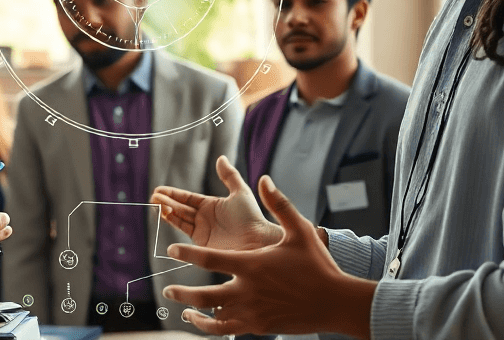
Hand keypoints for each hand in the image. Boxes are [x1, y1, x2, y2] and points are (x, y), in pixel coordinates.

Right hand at [150, 155, 282, 251]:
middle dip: (166, 202)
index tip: (159, 190)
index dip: (173, 194)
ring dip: (167, 211)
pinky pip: (184, 232)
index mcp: (211, 205)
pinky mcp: (201, 246)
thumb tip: (221, 157)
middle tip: (153, 197)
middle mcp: (204, 218)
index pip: (187, 198)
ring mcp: (202, 232)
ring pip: (180, 219)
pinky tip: (165, 216)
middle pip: (180, 208)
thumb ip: (229, 176)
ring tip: (156, 204)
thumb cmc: (252, 217)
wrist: (258, 241)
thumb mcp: (240, 192)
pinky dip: (174, 223)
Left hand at [161, 174, 373, 337]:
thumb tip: (264, 178)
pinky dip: (212, 327)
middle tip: (167, 289)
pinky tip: (206, 322)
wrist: (336, 302)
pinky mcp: (259, 326)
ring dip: (194, 312)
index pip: (209, 259)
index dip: (187, 254)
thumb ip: (278, 204)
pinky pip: (228, 330)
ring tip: (182, 309)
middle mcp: (248, 290)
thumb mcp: (299, 230)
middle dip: (181, 292)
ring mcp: (252, 312)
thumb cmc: (318, 265)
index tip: (171, 250)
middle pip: (203, 294)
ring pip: (213, 317)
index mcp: (252, 264)